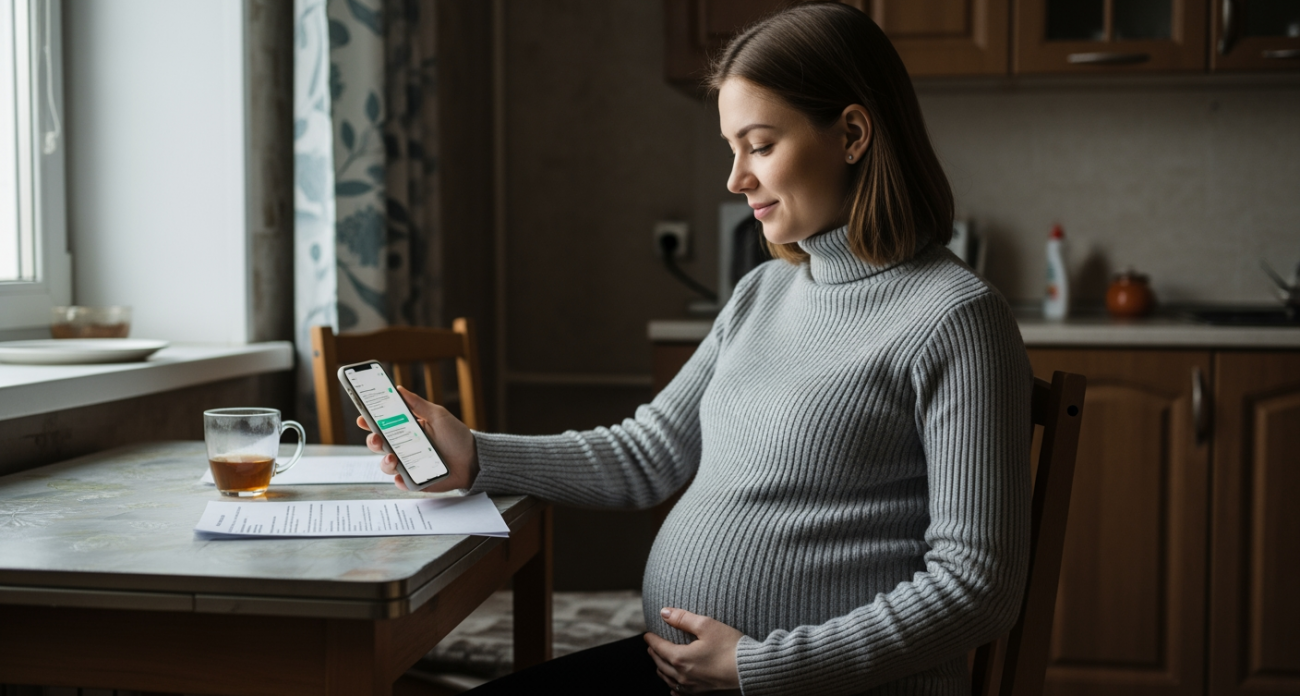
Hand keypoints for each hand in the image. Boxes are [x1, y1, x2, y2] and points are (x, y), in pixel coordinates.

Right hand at [356, 386, 478, 491]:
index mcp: (408, 429)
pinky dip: (400, 481)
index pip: (383, 425)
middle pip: (380, 445)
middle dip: (373, 441)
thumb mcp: (438, 416)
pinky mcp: (417, 480)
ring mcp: (409, 464)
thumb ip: (418, 404)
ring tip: (393, 458)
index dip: (369, 422)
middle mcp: (405, 447)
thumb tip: (399, 389)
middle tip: (376, 438)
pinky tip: (401, 476)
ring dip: (385, 462)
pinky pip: (402, 483)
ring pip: (387, 465)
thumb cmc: (457, 436)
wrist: (474, 460)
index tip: (361, 418)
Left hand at [643, 608, 743, 693]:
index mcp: (681, 658)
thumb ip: (683, 618)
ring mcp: (692, 686)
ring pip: (669, 679)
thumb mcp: (707, 625)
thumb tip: (664, 612)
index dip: (651, 640)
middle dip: (654, 654)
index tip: (646, 634)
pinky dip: (673, 687)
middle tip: (650, 646)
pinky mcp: (703, 693)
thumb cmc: (731, 645)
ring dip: (661, 669)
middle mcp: (683, 675)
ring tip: (658, 662)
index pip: (659, 647)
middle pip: (661, 664)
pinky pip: (681, 692)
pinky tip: (673, 687)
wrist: (751, 669)